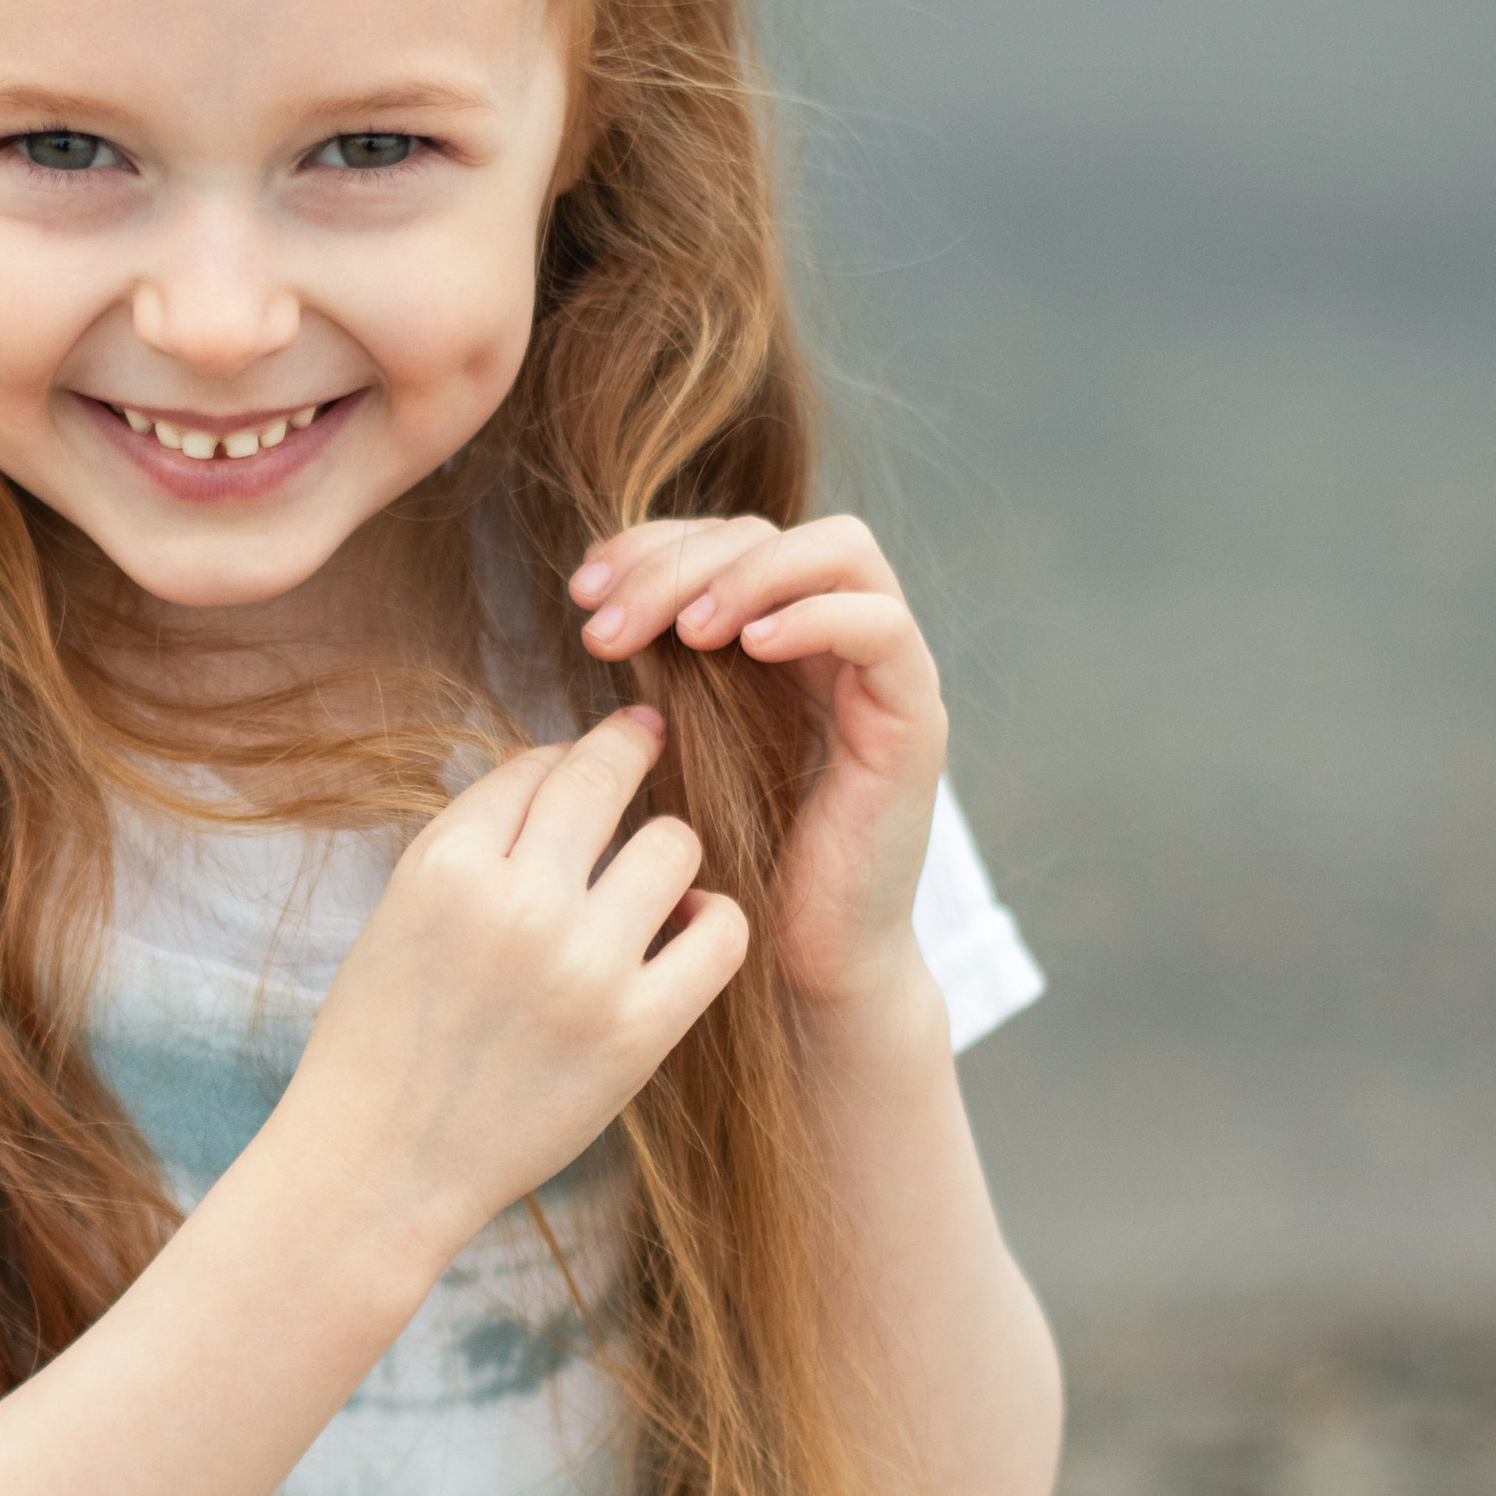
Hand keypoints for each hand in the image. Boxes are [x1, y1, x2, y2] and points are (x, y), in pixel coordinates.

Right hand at [276, 707, 748, 1251]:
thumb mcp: (400, 913)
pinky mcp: (637, 1032)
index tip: (588, 753)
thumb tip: (553, 770)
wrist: (376, 1168)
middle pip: (602, 778)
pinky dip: (713, 918)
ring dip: (667, 850)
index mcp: (444, 865)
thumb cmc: (380, 1041)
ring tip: (652, 882)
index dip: (563, 755)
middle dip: (629, 745)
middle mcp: (516, 902)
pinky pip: (721, 934)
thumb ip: (472, 844)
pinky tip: (686, 929)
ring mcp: (582, 967)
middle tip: (646, 735)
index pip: (532, 765)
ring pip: (675, 845)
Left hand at [567, 516, 946, 1014]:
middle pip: (769, 531)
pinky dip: (813, 616)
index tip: (581, 593)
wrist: (803, 964)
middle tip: (608, 624)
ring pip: (839, 550)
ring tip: (682, 631)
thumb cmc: (731, 861)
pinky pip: (882, 626)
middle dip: (677, 562)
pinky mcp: (914, 719)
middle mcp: (836, 639)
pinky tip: (748, 648)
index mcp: (776, 636)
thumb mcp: (674, 743)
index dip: (649, 546)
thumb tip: (592, 602)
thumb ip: (653, 668)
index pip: (721, 537)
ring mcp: (884, 673)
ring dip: (748, 574)